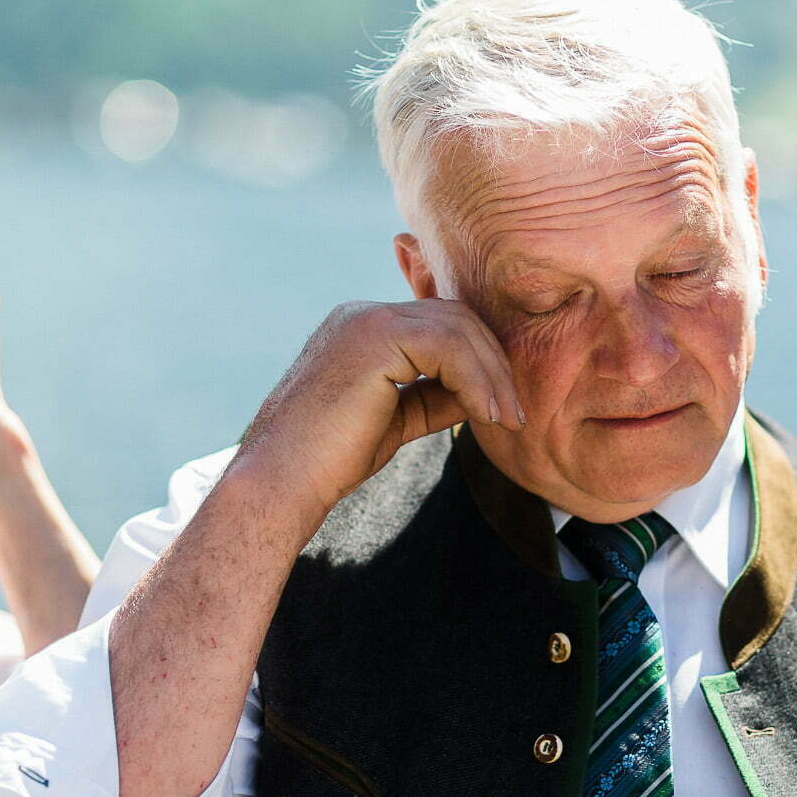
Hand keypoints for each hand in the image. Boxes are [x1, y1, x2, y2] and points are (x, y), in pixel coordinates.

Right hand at [236, 299, 523, 515]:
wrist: (281, 482)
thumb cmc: (329, 461)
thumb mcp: (396, 421)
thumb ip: (434, 398)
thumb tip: (482, 396)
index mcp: (362, 328)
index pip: (440, 325)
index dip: (479, 362)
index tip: (502, 409)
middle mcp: (362, 314)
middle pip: (455, 318)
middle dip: (493, 365)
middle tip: (515, 415)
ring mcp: (366, 320)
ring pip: (457, 328)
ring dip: (491, 375)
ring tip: (506, 419)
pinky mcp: (374, 338)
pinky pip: (448, 346)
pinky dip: (476, 380)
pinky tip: (485, 415)